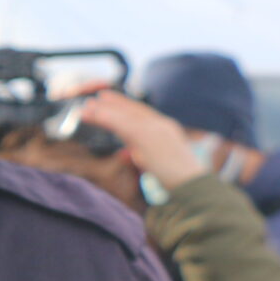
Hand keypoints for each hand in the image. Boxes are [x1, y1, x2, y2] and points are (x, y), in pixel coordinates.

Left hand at [71, 91, 207, 189]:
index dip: (127, 105)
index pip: (143, 112)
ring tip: (87, 108)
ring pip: (125, 116)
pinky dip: (107, 117)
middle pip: (133, 110)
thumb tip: (127, 153)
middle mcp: (162, 125)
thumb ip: (142, 153)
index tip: (111, 99)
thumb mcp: (158, 161)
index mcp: (166, 128)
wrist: (192, 184)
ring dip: (104, 110)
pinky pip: (123, 124)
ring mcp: (156, 129)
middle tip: (97, 97)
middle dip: (115, 103)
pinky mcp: (149, 137)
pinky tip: (94, 115)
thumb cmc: (177, 178)